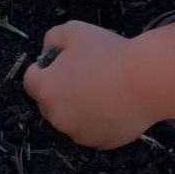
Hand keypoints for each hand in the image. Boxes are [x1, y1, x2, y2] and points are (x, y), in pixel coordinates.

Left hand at [23, 21, 154, 148]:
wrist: (144, 80)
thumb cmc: (105, 53)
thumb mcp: (72, 30)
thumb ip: (51, 38)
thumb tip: (48, 51)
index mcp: (46, 90)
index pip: (30, 80)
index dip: (42, 67)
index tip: (58, 60)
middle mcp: (58, 118)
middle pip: (49, 102)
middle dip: (58, 88)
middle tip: (81, 72)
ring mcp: (80, 134)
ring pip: (71, 118)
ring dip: (77, 105)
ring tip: (100, 87)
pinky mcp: (102, 143)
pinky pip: (92, 129)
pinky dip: (97, 118)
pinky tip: (112, 103)